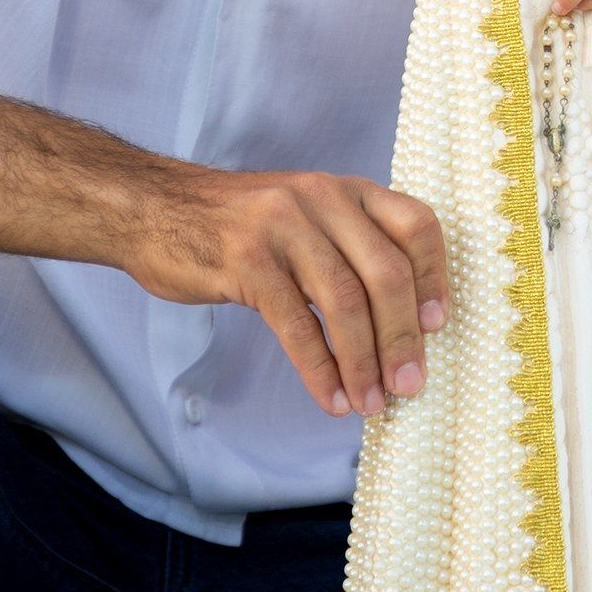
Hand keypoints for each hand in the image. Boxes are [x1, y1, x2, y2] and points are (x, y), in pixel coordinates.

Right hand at [126, 165, 449, 422]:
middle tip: (410, 384)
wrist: (154, 208)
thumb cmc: (239, 224)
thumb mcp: (306, 215)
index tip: (437, 325)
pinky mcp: (245, 260)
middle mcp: (322, 199)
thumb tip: (400, 322)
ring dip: (363, 361)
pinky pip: (296, 324)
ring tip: (371, 401)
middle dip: (402, 337)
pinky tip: (331, 397)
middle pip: (385, 272)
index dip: (434, 277)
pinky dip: (320, 368)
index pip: (415, 224)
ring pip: (344, 301)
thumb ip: (350, 247)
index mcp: (347, 190)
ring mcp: (283, 227)